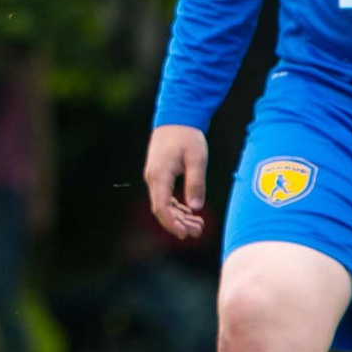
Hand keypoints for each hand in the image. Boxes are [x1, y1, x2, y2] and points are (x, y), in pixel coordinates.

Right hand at [144, 125, 207, 240]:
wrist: (176, 117)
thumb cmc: (187, 136)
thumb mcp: (196, 158)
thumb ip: (196, 183)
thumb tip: (196, 208)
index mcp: (160, 175)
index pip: (161, 207)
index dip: (171, 223)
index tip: (184, 234)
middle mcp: (153, 178)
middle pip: (162, 209)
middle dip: (179, 224)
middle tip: (198, 232)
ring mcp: (155, 177)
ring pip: (164, 204)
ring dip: (179, 216)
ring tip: (198, 225)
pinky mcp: (159, 175)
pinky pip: (165, 196)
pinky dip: (177, 207)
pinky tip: (190, 212)